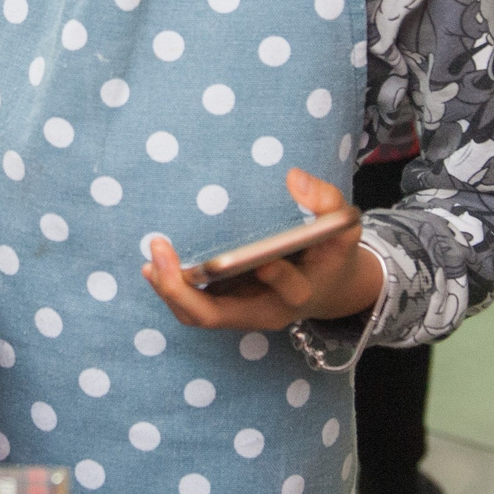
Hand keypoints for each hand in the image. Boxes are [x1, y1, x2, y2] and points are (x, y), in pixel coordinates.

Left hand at [141, 169, 384, 332]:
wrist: (326, 286)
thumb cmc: (331, 252)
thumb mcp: (342, 226)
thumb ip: (327, 201)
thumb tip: (294, 178)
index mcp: (300, 292)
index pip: (288, 290)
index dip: (275, 277)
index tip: (262, 260)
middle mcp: (266, 311)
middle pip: (217, 316)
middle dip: (182, 291)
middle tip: (159, 256)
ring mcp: (243, 312)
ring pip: (198, 315)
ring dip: (169, 291)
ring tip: (150, 261)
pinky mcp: (228, 307)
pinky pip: (194, 307)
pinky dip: (172, 289)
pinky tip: (154, 266)